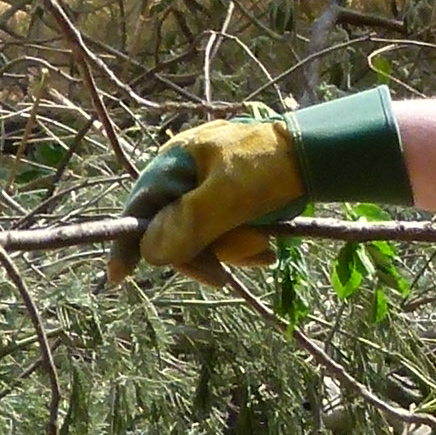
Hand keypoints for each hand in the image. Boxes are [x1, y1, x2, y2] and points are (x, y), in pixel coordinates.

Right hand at [119, 113, 300, 279]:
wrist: (318, 157)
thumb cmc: (269, 167)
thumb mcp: (228, 196)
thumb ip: (188, 223)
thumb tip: (150, 252)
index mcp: (175, 163)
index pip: (140, 207)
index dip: (128, 243)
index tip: (118, 277)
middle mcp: (185, 177)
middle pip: (172, 232)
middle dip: (202, 253)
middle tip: (223, 277)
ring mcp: (207, 191)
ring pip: (201, 240)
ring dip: (230, 250)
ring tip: (260, 244)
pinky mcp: (229, 205)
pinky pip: (223, 237)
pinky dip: (242, 246)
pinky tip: (265, 248)